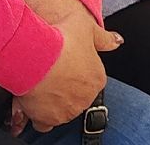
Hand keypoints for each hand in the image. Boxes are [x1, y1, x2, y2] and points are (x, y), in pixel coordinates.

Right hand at [15, 1, 114, 131]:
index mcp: (97, 78)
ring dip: (53, 101)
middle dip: (64, 85)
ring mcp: (67, 111)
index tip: (63, 58)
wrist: (34, 54)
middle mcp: (85, 98)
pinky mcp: (47, 119)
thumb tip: (117, 41)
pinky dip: (39, 115)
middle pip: (76, 94)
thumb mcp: (86, 28)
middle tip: (49, 69)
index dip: (74, 67)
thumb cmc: (60, 39)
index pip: (90, 77)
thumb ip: (103, 38)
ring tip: (38, 83)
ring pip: (62, 109)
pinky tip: (32, 101)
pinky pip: (44, 123)